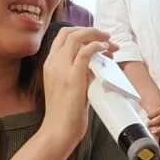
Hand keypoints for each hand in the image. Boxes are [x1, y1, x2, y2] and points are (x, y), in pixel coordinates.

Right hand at [40, 26, 113, 149]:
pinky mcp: (73, 76)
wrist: (59, 129)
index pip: (62, 37)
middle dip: (90, 30)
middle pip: (69, 32)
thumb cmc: (66, 113)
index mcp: (50, 64)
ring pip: (77, 38)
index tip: (95, 38)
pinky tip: (105, 50)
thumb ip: (79, 72)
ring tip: (110, 43)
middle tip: (106, 37)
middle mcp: (53, 63)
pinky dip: (98, 46)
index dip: (80, 32)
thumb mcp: (69, 86)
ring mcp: (61, 68)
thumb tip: (97, 64)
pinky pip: (86, 51)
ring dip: (96, 36)